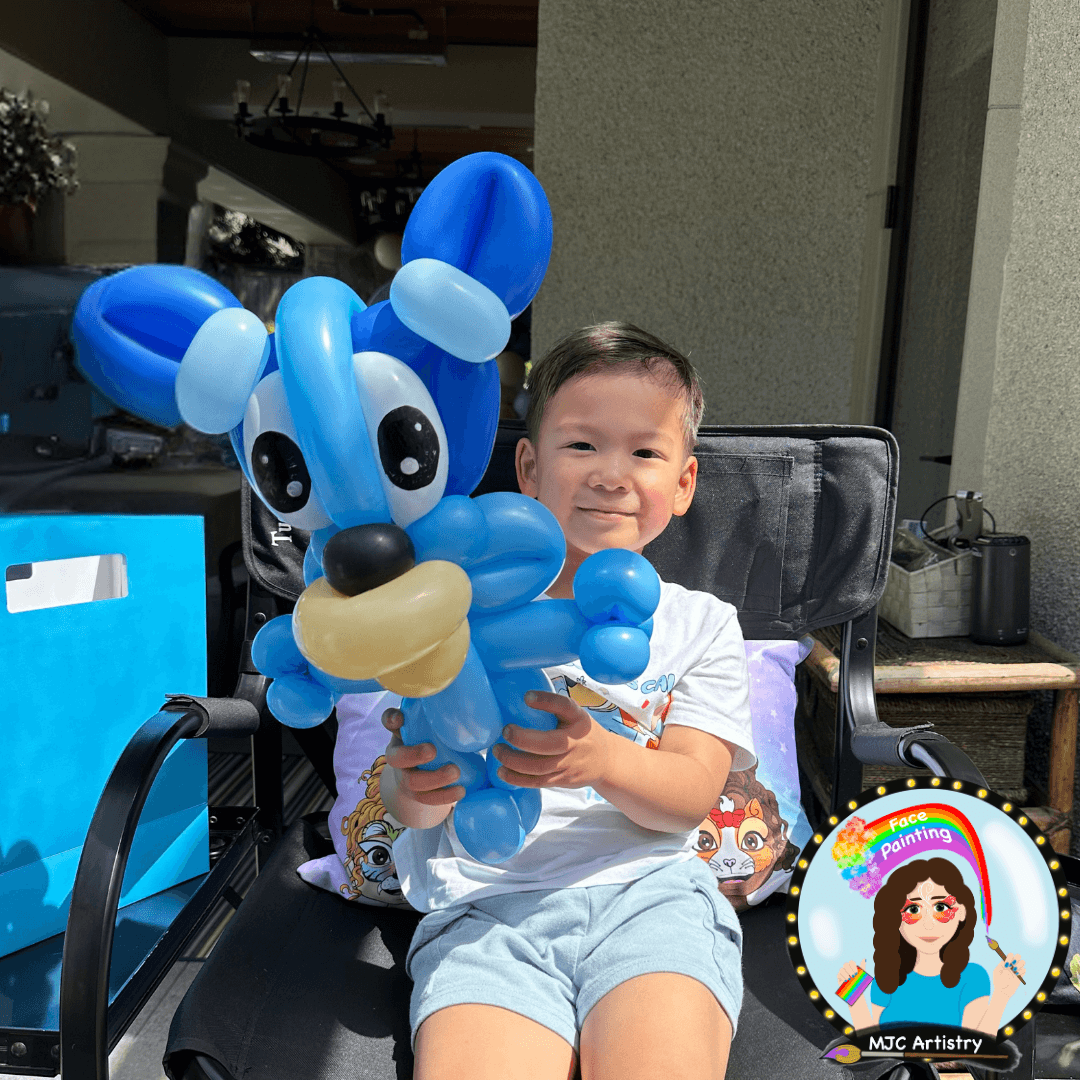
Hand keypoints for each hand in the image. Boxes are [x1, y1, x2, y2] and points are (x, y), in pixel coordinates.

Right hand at [382, 707, 463, 805]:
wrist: (421, 771)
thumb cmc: (430, 738)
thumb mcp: (431, 725)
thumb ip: (440, 712)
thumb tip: (468, 690)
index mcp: (401, 732)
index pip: (389, 722)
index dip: (392, 720)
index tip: (400, 719)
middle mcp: (398, 755)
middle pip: (396, 758)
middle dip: (413, 754)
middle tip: (432, 750)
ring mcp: (405, 777)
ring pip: (412, 782)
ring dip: (434, 779)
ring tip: (455, 772)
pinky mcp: (416, 795)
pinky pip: (426, 799)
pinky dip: (444, 796)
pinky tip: (461, 791)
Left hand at [490, 690, 607, 788]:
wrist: (605, 761)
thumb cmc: (582, 733)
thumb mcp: (576, 716)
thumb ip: (555, 709)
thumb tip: (518, 698)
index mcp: (579, 720)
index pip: (565, 707)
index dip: (546, 701)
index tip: (526, 697)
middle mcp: (576, 741)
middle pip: (550, 744)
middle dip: (522, 739)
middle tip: (504, 731)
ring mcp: (569, 763)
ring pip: (539, 766)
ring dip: (513, 760)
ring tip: (497, 751)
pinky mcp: (562, 780)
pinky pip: (537, 782)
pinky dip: (517, 778)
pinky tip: (502, 771)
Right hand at [837, 960, 866, 985]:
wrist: (855, 990)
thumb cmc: (858, 981)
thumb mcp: (861, 974)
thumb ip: (862, 966)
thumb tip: (864, 959)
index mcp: (851, 966)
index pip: (851, 962)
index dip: (853, 966)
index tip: (856, 973)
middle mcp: (846, 968)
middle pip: (845, 964)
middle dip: (849, 970)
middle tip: (853, 976)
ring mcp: (842, 972)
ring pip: (841, 969)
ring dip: (845, 974)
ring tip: (849, 979)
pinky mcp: (839, 976)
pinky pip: (839, 975)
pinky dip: (842, 978)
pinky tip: (846, 981)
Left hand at [991, 953, 1024, 994]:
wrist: (1003, 991)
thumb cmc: (998, 982)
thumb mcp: (997, 973)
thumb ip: (1002, 967)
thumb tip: (1008, 965)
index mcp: (1004, 963)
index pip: (1009, 955)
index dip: (1009, 958)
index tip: (1007, 964)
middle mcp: (1011, 965)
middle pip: (1017, 956)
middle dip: (1017, 958)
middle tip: (1013, 965)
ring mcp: (1016, 970)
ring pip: (1022, 962)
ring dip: (1019, 965)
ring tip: (1014, 971)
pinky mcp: (1020, 976)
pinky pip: (1024, 970)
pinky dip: (1021, 972)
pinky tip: (1017, 975)